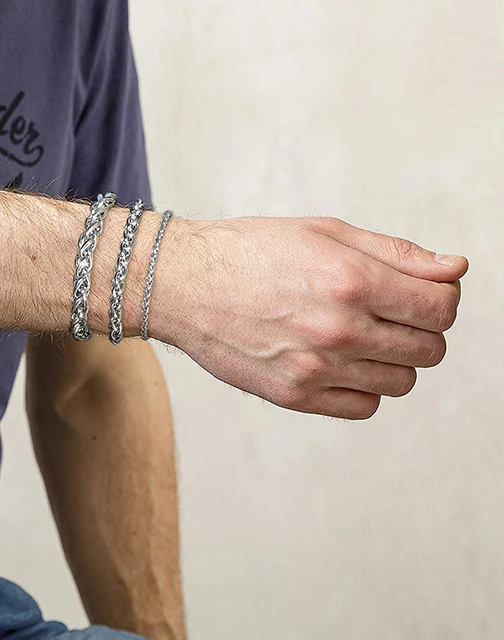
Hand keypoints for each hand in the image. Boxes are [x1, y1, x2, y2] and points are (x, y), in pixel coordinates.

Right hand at [154, 216, 466, 418]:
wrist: (184, 286)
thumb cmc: (249, 253)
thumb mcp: (324, 233)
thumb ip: (396, 253)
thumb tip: (454, 270)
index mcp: (351, 281)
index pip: (441, 307)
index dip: (442, 299)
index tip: (423, 294)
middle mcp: (338, 330)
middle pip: (429, 348)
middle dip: (420, 329)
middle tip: (388, 313)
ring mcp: (316, 369)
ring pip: (402, 382)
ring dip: (393, 360)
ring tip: (361, 338)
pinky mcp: (294, 396)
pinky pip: (364, 407)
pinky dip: (364, 388)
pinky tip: (340, 363)